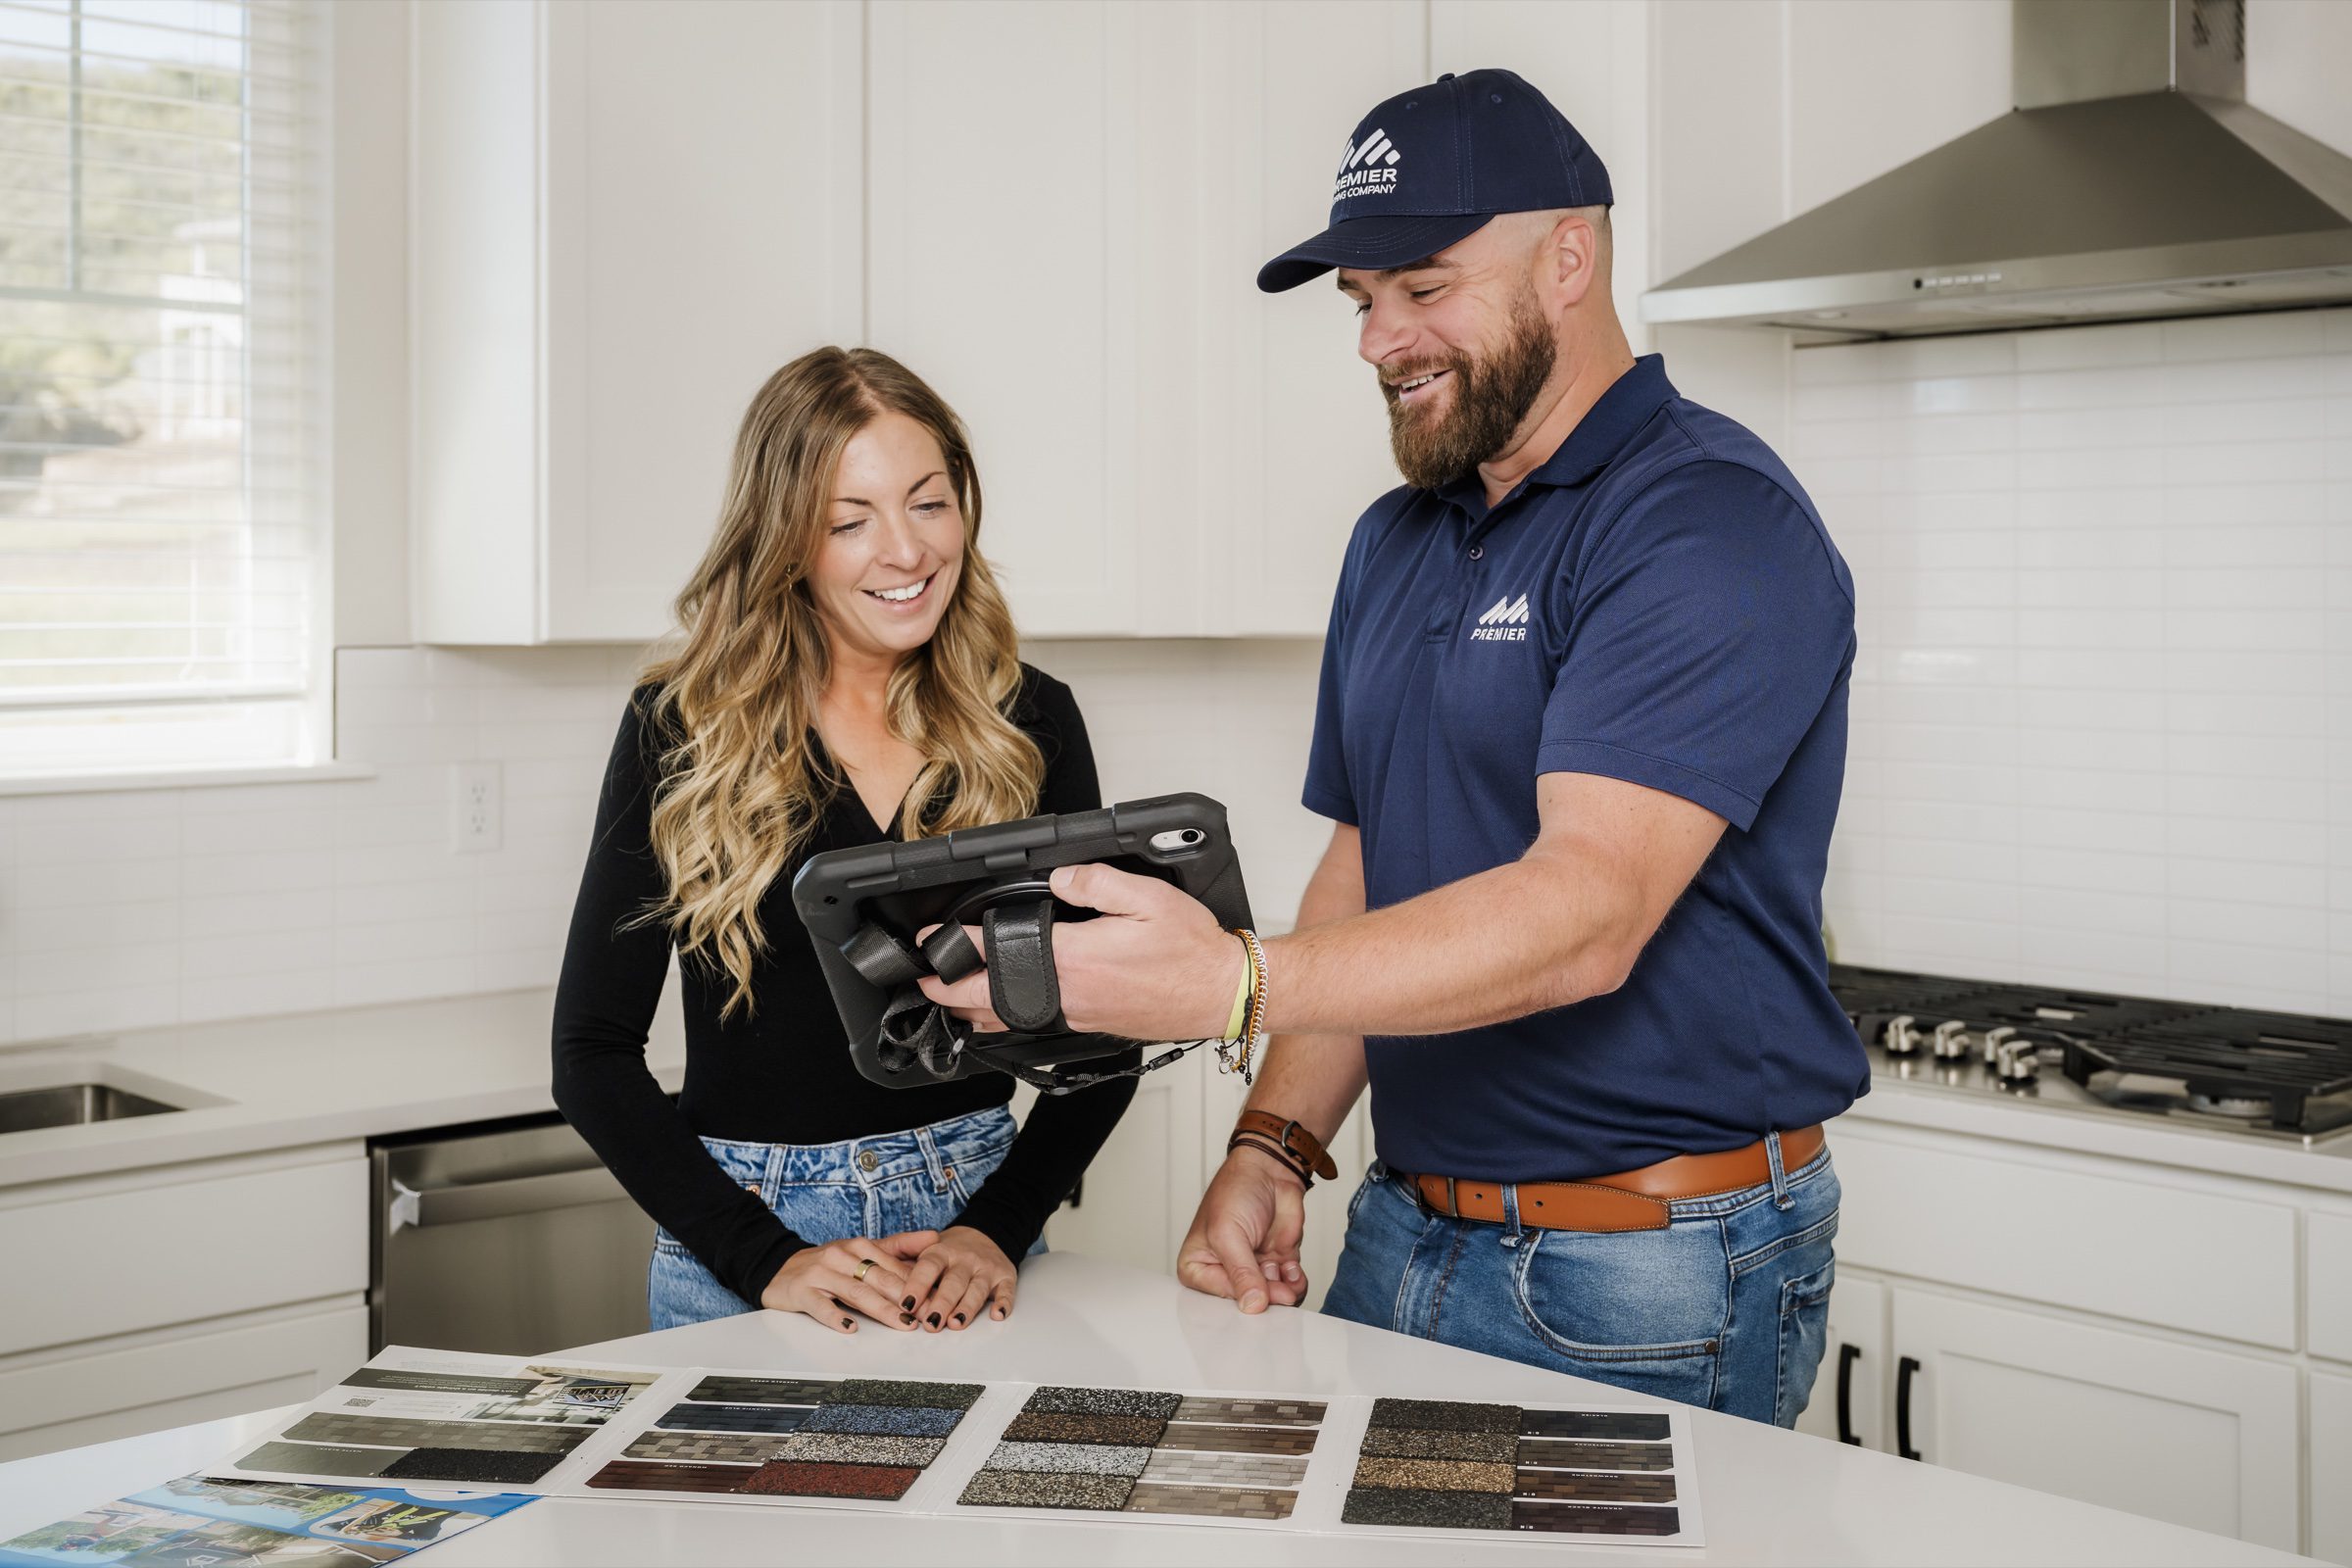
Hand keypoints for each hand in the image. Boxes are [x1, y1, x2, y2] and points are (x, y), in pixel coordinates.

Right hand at [758, 1232, 933, 1332]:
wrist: (780, 1268)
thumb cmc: (828, 1264)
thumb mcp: (861, 1250)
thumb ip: (898, 1246)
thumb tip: (934, 1238)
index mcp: (860, 1246)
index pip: (896, 1266)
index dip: (920, 1284)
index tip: (939, 1300)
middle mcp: (842, 1255)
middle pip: (880, 1278)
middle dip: (908, 1298)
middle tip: (929, 1315)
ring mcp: (821, 1273)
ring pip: (856, 1291)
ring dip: (882, 1309)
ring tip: (902, 1322)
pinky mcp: (802, 1290)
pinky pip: (820, 1305)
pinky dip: (835, 1316)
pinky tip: (849, 1327)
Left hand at [883, 1224, 1017, 1329]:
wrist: (985, 1234)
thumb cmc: (949, 1252)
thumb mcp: (925, 1250)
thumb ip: (905, 1264)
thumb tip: (883, 1283)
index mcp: (941, 1251)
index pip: (927, 1266)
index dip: (917, 1285)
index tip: (905, 1304)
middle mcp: (964, 1258)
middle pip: (953, 1281)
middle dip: (942, 1303)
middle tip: (931, 1323)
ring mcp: (985, 1268)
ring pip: (977, 1288)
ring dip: (967, 1307)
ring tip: (956, 1323)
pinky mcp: (1004, 1277)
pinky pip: (1006, 1291)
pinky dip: (1004, 1303)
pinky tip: (997, 1315)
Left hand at [916, 863, 1240, 1040]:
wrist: (1222, 994)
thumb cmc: (1192, 950)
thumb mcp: (1147, 897)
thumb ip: (1096, 881)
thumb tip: (1060, 877)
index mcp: (1075, 958)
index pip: (998, 953)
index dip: (955, 947)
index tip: (930, 940)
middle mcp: (1070, 994)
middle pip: (989, 1003)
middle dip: (948, 992)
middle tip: (925, 980)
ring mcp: (1080, 1015)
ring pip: (1010, 1022)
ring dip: (974, 1012)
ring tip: (951, 1000)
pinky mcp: (1093, 1025)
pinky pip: (1038, 1025)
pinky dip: (1008, 1020)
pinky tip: (1004, 1013)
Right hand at [1177, 1146, 1307, 1312]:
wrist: (1270, 1170)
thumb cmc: (1236, 1191)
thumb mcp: (1228, 1233)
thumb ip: (1240, 1272)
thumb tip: (1251, 1305)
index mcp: (1198, 1266)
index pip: (1216, 1298)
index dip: (1238, 1300)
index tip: (1254, 1299)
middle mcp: (1225, 1272)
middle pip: (1246, 1303)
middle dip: (1265, 1298)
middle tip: (1276, 1289)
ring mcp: (1254, 1269)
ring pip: (1272, 1300)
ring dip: (1282, 1290)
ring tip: (1282, 1271)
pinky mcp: (1277, 1264)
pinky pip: (1290, 1287)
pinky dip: (1294, 1281)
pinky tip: (1291, 1267)